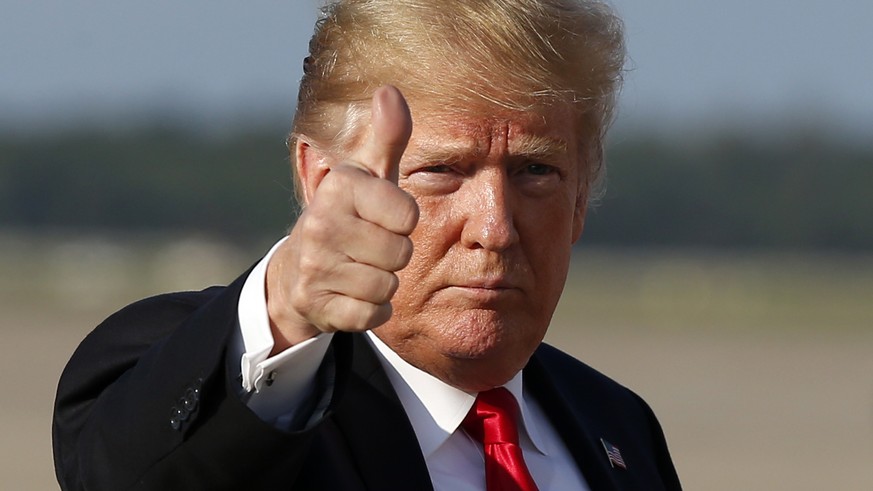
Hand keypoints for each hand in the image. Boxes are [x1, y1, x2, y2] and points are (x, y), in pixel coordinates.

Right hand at [265, 86, 418, 352]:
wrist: (296, 273)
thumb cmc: (348, 217)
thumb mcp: (368, 177)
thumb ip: (386, 138)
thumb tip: (390, 90)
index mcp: (339, 187)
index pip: (408, 216)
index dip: (401, 222)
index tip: (379, 218)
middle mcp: (321, 224)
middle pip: (401, 254)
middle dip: (392, 255)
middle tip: (368, 247)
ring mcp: (315, 267)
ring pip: (387, 285)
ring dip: (381, 283)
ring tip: (358, 269)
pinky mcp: (316, 304)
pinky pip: (373, 315)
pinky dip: (370, 310)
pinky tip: (351, 294)